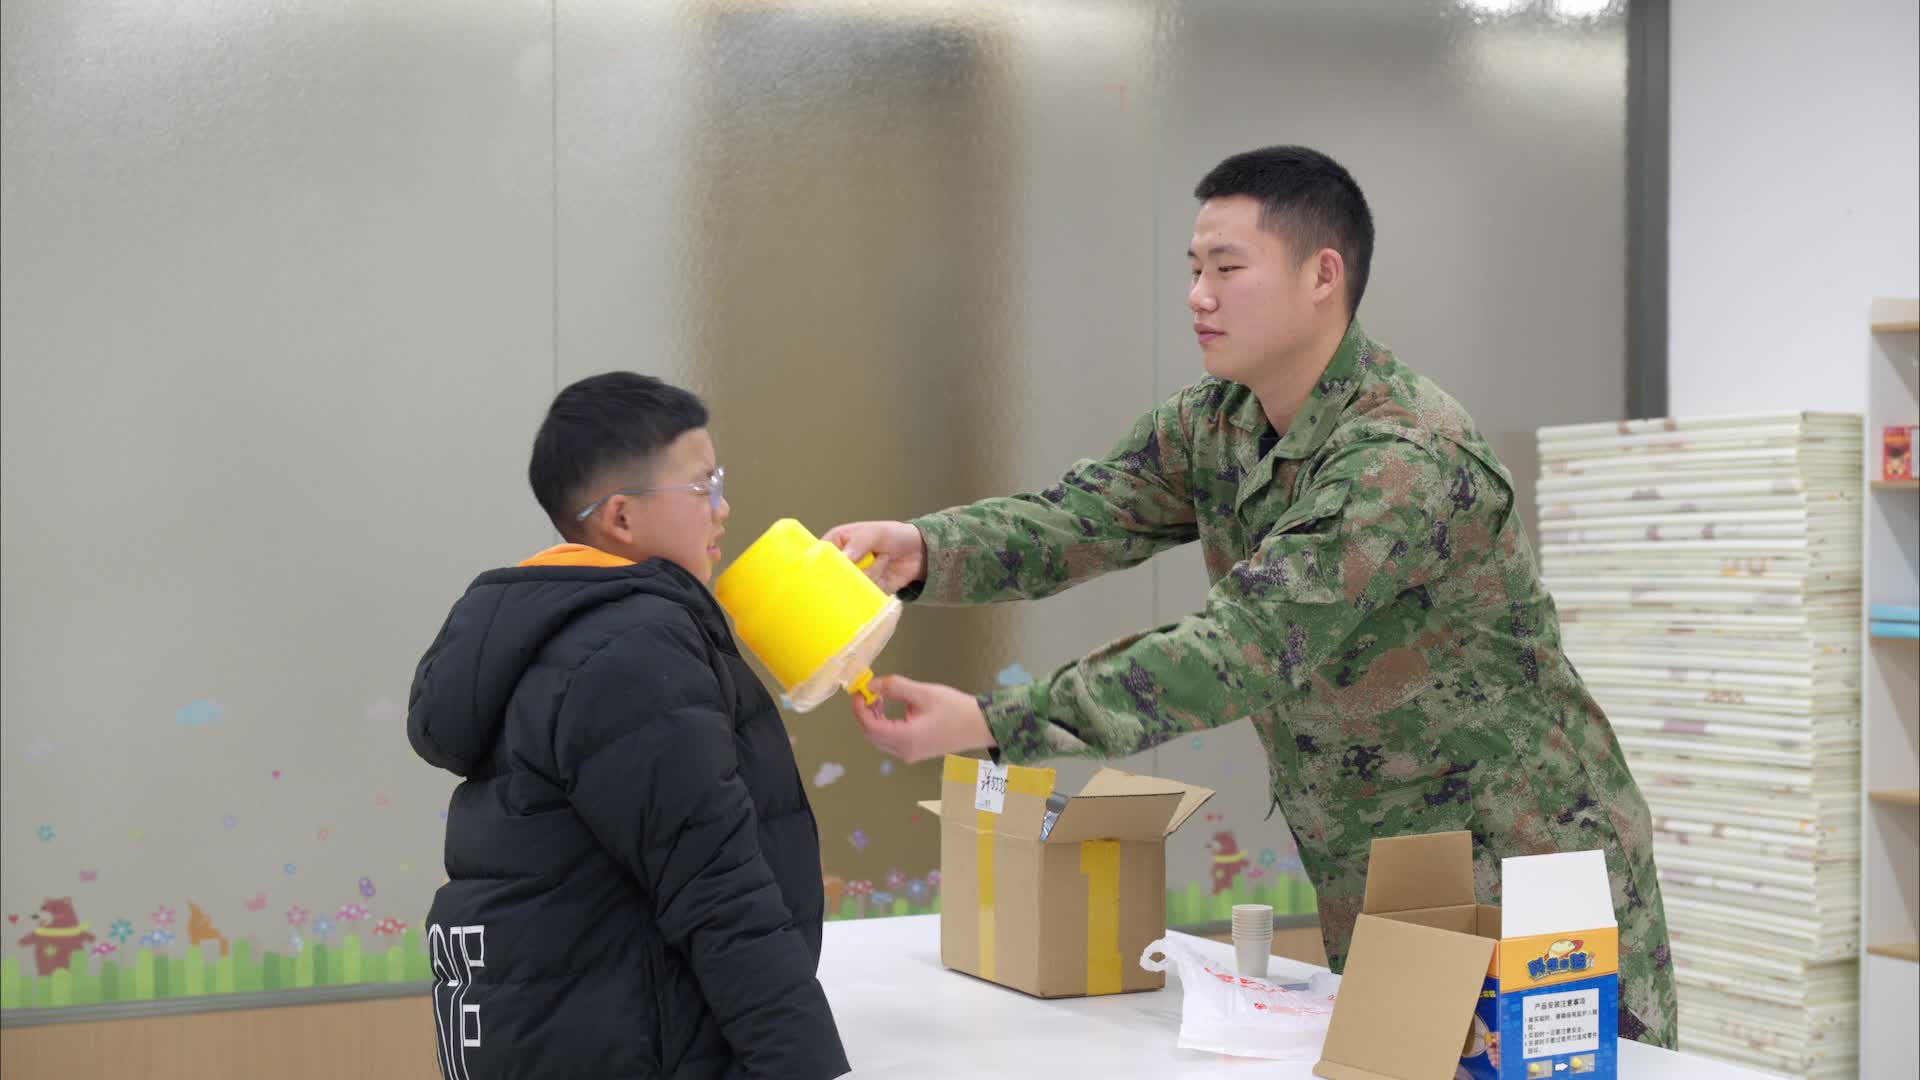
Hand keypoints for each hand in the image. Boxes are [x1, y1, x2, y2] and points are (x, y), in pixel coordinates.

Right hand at [821, 520, 925, 593]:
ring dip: (871, 576)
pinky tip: (885, 573)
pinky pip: (864, 598)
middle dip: (851, 574)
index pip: (820, 555)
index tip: (834, 567)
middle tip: (866, 564)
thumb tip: (845, 557)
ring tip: (883, 560)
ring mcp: (854, 579)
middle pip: (833, 577)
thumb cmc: (894, 535)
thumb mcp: (876, 533)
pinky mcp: (866, 592)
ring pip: (850, 588)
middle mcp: (842, 562)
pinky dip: (876, 588)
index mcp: (837, 543)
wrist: (919, 552)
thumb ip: (859, 543)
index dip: (822, 563)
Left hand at [850, 675, 995, 763]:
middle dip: (865, 713)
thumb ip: (895, 687)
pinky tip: (890, 710)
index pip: (870, 726)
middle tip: (870, 692)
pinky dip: (884, 725)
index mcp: (906, 738)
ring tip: (880, 698)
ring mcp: (910, 755)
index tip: (860, 691)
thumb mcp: (924, 693)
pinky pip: (890, 741)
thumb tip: (872, 684)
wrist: (980, 726)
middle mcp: (905, 751)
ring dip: (874, 719)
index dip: (859, 708)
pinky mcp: (915, 752)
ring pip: (879, 740)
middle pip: (871, 735)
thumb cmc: (955, 708)